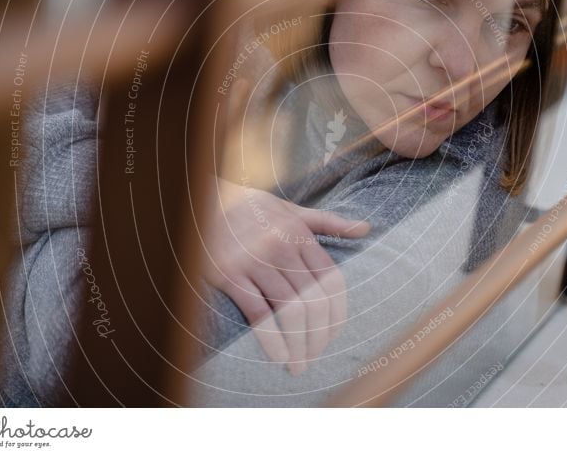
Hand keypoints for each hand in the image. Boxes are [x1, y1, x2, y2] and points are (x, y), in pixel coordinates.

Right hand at [203, 178, 369, 374]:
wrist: (200, 201)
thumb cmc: (250, 208)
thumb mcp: (291, 210)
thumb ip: (328, 222)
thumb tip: (366, 228)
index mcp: (300, 234)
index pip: (331, 281)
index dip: (337, 314)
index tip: (333, 335)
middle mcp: (281, 248)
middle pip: (314, 301)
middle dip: (319, 336)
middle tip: (315, 357)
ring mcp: (255, 262)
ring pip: (290, 311)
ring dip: (299, 344)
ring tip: (298, 364)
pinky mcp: (229, 275)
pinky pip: (258, 314)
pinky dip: (272, 340)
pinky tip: (278, 356)